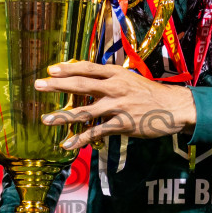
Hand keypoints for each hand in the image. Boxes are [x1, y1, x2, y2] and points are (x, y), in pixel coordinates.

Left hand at [35, 61, 196, 149]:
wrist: (173, 107)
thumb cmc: (150, 93)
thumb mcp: (130, 79)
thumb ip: (110, 79)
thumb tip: (87, 78)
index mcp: (116, 74)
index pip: (87, 68)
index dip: (68, 68)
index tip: (50, 69)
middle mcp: (115, 87)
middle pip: (81, 85)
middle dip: (57, 85)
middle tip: (38, 85)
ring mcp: (118, 106)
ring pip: (85, 111)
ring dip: (63, 115)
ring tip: (46, 119)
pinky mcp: (122, 124)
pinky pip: (97, 132)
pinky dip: (81, 139)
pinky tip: (67, 144)